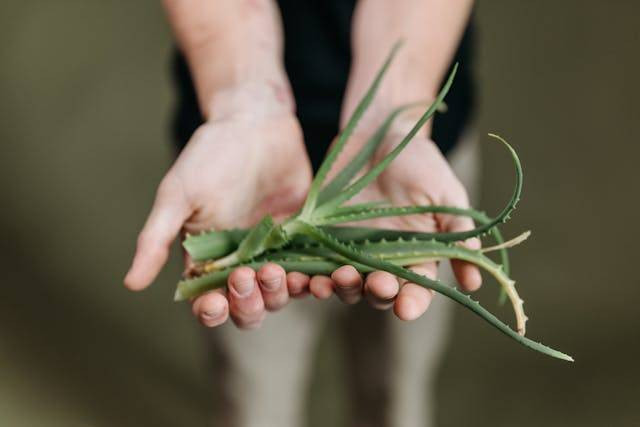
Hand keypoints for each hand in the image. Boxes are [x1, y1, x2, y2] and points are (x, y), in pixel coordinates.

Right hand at [124, 84, 312, 328]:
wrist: (255, 122)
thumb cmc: (210, 156)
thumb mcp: (178, 195)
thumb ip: (157, 239)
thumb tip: (130, 283)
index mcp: (207, 260)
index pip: (209, 303)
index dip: (212, 311)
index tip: (215, 301)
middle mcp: (242, 263)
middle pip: (249, 308)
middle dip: (249, 303)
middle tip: (249, 275)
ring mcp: (275, 253)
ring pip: (281, 294)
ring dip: (282, 293)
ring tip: (282, 273)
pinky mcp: (305, 239)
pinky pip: (313, 269)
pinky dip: (318, 279)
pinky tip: (323, 276)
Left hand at [304, 126, 481, 319]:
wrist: (378, 134)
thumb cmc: (418, 162)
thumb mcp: (445, 194)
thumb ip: (457, 234)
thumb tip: (474, 282)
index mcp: (416, 255)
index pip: (416, 289)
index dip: (412, 302)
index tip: (406, 308)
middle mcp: (382, 259)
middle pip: (378, 292)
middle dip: (376, 293)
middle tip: (375, 283)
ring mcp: (349, 250)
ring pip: (343, 283)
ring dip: (338, 288)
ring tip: (331, 281)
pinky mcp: (321, 237)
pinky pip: (311, 263)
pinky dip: (305, 275)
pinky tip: (299, 276)